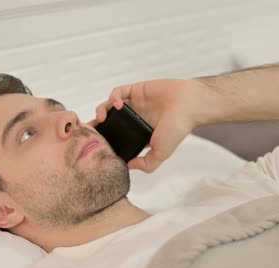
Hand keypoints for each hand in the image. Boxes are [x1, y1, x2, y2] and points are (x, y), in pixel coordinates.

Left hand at [88, 79, 210, 172]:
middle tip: (88, 131)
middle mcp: (134, 118)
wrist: (189, 106)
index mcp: (138, 133)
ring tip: (101, 117)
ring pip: (109, 106)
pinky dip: (114, 97)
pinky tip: (118, 104)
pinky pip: (118, 92)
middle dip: (97, 125)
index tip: (95, 144)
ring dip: (102, 110)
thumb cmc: (178, 129)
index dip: (104, 139)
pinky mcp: (136, 90)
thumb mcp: (161, 153)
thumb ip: (146, 164)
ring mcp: (134, 103)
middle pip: (108, 121)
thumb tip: (129, 166)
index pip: (116, 136)